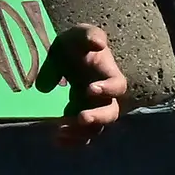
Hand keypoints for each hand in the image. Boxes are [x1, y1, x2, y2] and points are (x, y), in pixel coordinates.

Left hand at [44, 22, 127, 148]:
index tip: (91, 89)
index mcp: (108, 75)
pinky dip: (72, 141)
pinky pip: (81, 135)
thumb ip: (89, 35)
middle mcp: (104, 96)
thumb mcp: (80, 34)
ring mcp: (92, 108)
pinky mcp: (78, 117)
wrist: (65, 55)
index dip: (108, 89)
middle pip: (111, 113)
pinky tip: (57, 140)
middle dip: (98, 117)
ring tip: (62, 133)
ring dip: (82, 134)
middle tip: (82, 118)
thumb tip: (98, 44)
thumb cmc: (76, 43)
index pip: (118, 85)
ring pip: (96, 129)